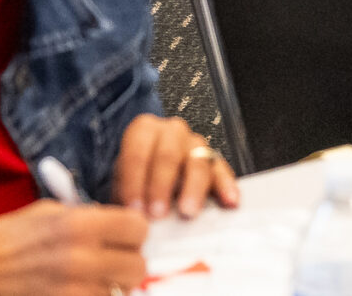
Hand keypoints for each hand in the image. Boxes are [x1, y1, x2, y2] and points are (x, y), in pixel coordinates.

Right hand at [0, 199, 147, 295]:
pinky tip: (77, 290)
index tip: (125, 237)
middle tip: (114, 264)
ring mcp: (72, 291)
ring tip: (90, 280)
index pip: (137, 228)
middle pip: (136, 267)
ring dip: (109, 287)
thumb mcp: (48, 213)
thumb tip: (116, 224)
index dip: (134, 233)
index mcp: (78, 225)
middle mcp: (80, 259)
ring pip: (117, 293)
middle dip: (128, 265)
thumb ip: (87, 216)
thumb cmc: (8, 238)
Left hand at [111, 114, 238, 218]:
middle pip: (168, 155)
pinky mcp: (215, 162)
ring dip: (192, 189)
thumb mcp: (122, 184)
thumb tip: (125, 219)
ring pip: (197, 162)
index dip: (133, 182)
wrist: (151, 179)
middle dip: (161, 186)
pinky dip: (226, 187)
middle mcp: (171, 132)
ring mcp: (195, 145)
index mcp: (144, 130)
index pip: (137, 152)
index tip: (133, 208)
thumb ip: (124, 197)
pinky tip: (229, 201)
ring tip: (187, 211)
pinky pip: (223, 172)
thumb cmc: (137, 181)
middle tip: (157, 213)